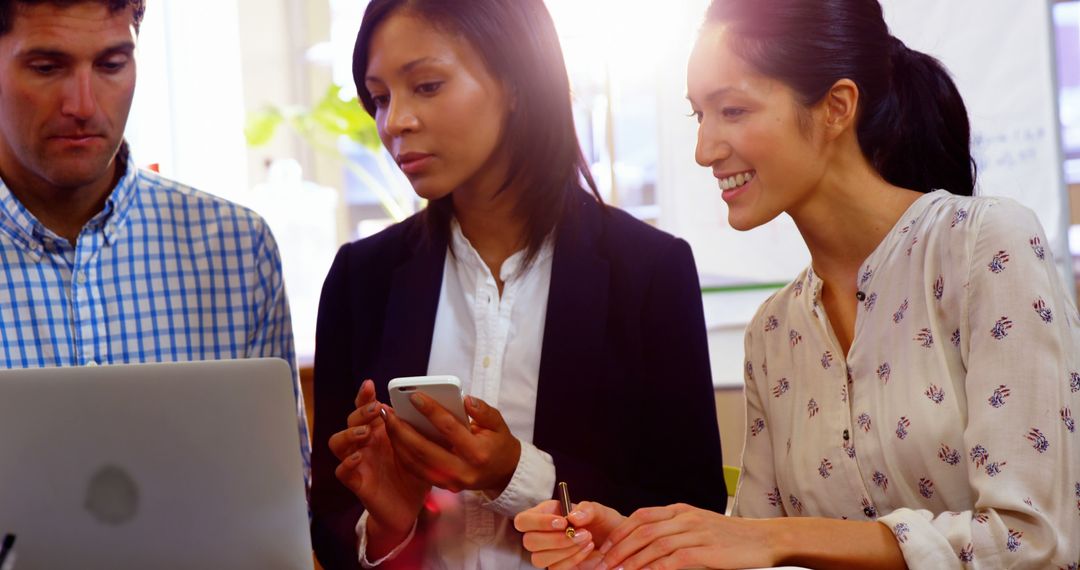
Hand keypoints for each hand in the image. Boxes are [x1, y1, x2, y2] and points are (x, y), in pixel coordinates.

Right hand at [327, 380, 429, 543]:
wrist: (410, 506)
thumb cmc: (415, 473)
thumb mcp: (424, 448)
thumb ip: (424, 429)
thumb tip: (435, 407)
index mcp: (380, 431)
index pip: (367, 408)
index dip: (364, 396)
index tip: (370, 385)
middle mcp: (365, 443)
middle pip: (351, 420)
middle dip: (361, 412)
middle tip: (376, 409)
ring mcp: (358, 462)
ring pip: (337, 443)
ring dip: (348, 434)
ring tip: (364, 432)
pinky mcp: (357, 482)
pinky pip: (342, 471)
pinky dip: (346, 464)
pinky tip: (357, 459)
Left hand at [383, 392, 520, 494]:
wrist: (504, 474)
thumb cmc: (499, 444)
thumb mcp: (498, 424)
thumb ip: (483, 411)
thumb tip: (465, 399)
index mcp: (478, 453)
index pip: (450, 428)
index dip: (431, 411)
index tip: (414, 396)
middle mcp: (462, 471)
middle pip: (424, 449)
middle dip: (403, 429)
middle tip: (389, 412)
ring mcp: (451, 482)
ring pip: (415, 462)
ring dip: (397, 442)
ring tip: (387, 422)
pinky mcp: (442, 486)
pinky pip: (416, 470)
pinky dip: (403, 454)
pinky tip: (394, 438)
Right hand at [515, 499, 626, 568]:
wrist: (613, 540)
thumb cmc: (601, 522)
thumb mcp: (598, 510)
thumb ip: (587, 509)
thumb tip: (573, 518)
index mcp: (543, 514)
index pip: (523, 520)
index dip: (538, 522)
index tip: (563, 522)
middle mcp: (541, 534)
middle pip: (528, 542)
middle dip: (555, 539)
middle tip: (579, 533)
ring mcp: (547, 553)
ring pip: (538, 559)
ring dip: (564, 550)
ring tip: (586, 539)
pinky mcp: (556, 567)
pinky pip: (555, 568)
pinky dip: (573, 559)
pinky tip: (587, 548)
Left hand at [597, 503, 776, 569]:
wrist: (765, 539)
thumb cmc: (730, 538)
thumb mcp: (699, 526)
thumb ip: (674, 530)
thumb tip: (646, 543)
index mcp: (680, 510)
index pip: (640, 517)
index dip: (619, 533)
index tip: (605, 549)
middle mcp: (685, 518)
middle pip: (642, 531)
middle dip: (619, 549)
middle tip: (604, 565)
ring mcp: (696, 532)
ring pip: (654, 545)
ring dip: (632, 561)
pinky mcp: (706, 550)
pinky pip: (674, 560)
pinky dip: (655, 569)